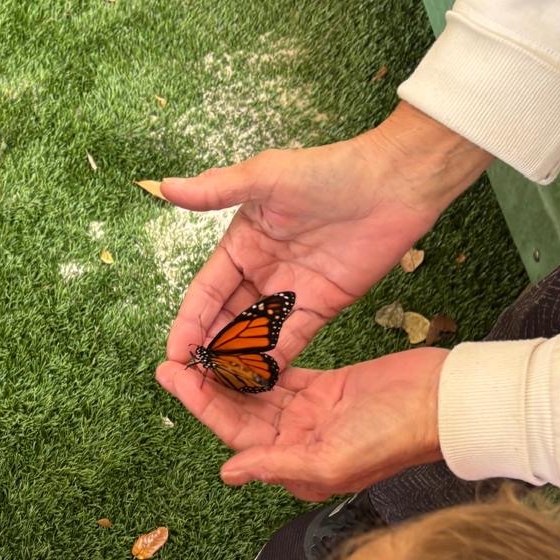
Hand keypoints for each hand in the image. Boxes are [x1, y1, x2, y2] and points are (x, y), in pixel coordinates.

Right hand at [160, 103, 490, 373]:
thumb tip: (165, 187)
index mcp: (242, 243)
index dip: (189, 322)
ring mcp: (292, 290)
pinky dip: (276, 359)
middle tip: (192, 381)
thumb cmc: (329, 170)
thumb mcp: (266, 176)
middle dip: (209, 349)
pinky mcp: (323, 305)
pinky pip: (293, 338)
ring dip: (238, 359)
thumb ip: (217, 190)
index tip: (174, 353)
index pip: (206, 290)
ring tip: (220, 389)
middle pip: (227, 317)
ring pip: (257, 333)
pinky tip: (258, 382)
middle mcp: (262, 270)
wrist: (393, 183)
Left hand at [162, 346, 445, 500]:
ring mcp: (311, 415)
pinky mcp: (326, 389)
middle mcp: (297, 443)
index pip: (235, 434)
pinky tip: (232, 345)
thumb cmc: (396, 437)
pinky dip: (258, 361)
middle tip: (171, 358)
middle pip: (239, 412)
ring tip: (194, 347)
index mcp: (294, 466)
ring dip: (226, 372)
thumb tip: (228, 473)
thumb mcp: (332, 458)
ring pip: (256, 392)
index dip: (202, 405)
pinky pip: (281, 375)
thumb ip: (277, 464)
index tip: (173, 377)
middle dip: (204, 387)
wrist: (445, 403)